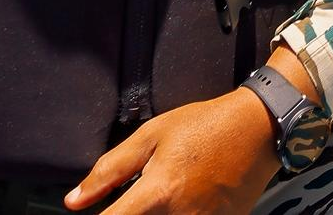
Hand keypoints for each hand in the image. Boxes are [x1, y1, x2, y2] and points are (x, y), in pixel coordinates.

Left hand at [67, 87, 276, 214]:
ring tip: (167, 195)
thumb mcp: (152, 135)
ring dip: (158, 214)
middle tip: (143, 196)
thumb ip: (110, 170)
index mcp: (158, 192)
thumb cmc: (205, 126)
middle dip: (133, 213)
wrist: (258, 128)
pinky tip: (186, 200)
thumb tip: (75, 200)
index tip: (99, 212)